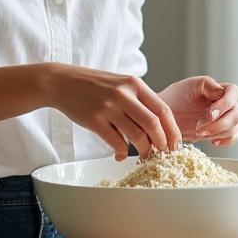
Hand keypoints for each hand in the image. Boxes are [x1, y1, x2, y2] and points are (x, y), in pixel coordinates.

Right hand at [45, 64, 181, 160]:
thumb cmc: (93, 85)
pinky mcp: (94, 120)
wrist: (62, 82)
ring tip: (144, 156)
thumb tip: (158, 128)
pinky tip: (120, 154)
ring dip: (144, 151)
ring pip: (136, 136)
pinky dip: (122, 152)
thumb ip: (139, 100)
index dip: (173, 130)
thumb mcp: (120, 83)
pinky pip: (116, 142)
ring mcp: (108, 107)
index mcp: (134, 84)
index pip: (163, 109)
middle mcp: (123, 94)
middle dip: (162, 144)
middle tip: (163, 154)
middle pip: (153, 124)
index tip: (176, 144)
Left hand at [159, 76, 237, 146]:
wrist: (165, 117)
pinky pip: (233, 137)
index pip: (234, 92)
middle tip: (200, 128)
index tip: (209, 115)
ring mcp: (225, 118)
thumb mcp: (188, 86)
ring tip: (199, 133)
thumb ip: (207, 84)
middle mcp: (226, 103)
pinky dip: (226, 141)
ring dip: (219, 132)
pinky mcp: (221, 132)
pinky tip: (212, 141)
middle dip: (220, 123)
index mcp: (220, 89)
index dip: (225, 104)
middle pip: (237, 112)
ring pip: (235, 126)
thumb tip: (221, 92)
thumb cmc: (175, 99)